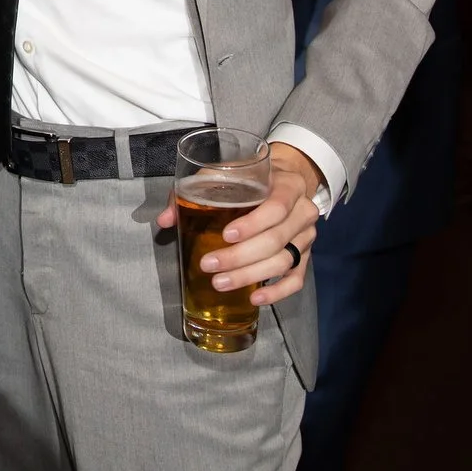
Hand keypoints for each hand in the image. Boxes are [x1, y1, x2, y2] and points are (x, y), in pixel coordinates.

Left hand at [157, 141, 323, 306]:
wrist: (285, 178)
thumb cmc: (252, 177)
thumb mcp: (227, 172)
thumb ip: (195, 190)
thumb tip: (165, 220)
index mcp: (288, 186)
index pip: (276, 207)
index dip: (253, 224)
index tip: (226, 235)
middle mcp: (303, 212)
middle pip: (276, 240)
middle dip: (240, 257)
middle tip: (209, 266)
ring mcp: (306, 237)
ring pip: (284, 261)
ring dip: (251, 275)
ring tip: (220, 283)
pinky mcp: (305, 256)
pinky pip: (296, 279)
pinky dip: (277, 292)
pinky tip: (254, 298)